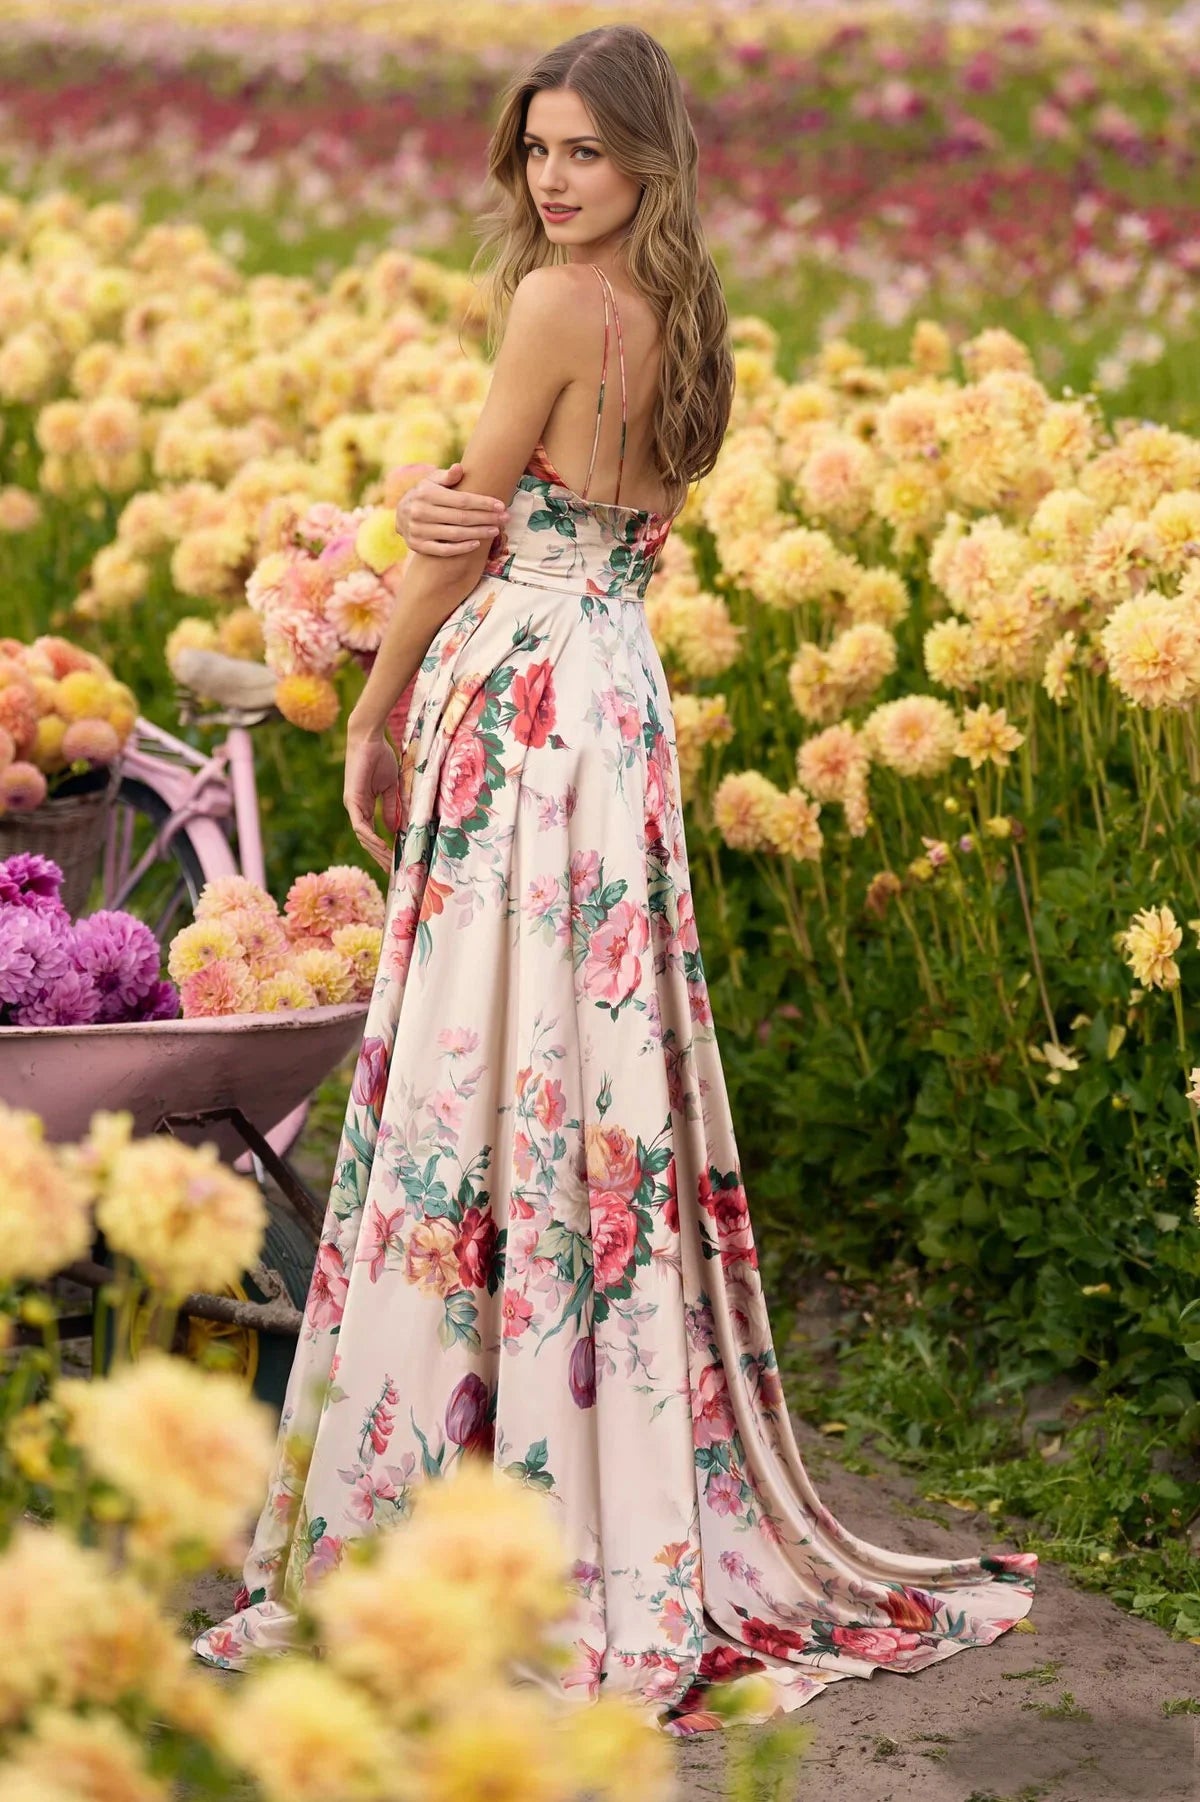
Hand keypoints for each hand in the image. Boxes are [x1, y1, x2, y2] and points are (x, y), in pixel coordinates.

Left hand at [344, 730, 399, 873]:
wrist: (369, 738)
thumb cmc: (380, 757)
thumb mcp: (391, 787)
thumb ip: (392, 808)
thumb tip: (395, 829)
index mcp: (363, 806)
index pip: (372, 834)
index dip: (382, 849)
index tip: (395, 861)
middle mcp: (355, 808)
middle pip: (366, 840)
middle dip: (379, 857)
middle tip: (393, 872)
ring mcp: (352, 805)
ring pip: (362, 836)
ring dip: (376, 851)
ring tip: (389, 863)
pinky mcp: (352, 799)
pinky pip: (360, 825)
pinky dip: (370, 837)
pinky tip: (381, 846)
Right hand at [394, 460, 508, 557]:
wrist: (399, 515)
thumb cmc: (424, 495)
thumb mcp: (431, 481)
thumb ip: (446, 476)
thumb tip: (459, 468)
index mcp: (426, 493)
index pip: (462, 500)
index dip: (483, 503)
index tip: (501, 506)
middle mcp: (420, 512)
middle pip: (462, 518)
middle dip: (486, 518)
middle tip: (505, 519)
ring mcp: (418, 530)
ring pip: (455, 534)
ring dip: (479, 533)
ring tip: (495, 530)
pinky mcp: (417, 546)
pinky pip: (444, 550)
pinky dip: (461, 548)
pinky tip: (477, 544)